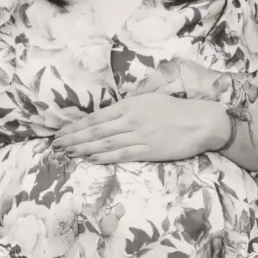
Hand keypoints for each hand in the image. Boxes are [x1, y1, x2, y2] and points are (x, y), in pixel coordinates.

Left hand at [51, 94, 221, 163]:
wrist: (203, 121)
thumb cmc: (178, 109)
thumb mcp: (150, 99)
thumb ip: (129, 106)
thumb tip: (110, 114)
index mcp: (130, 105)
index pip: (96, 117)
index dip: (76, 126)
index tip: (61, 132)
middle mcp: (131, 119)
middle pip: (96, 130)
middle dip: (73, 138)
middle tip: (55, 146)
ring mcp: (140, 135)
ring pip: (105, 143)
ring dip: (83, 148)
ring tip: (67, 153)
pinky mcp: (149, 151)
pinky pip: (122, 154)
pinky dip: (105, 156)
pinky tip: (91, 158)